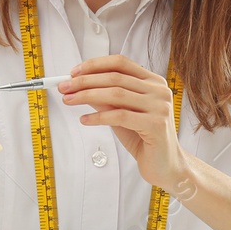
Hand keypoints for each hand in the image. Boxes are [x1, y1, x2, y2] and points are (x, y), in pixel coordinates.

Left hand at [61, 55, 189, 192]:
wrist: (165, 166)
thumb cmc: (144, 138)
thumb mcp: (120, 114)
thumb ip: (105, 99)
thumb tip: (79, 86)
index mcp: (153, 81)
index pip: (121, 63)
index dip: (95, 65)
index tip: (74, 72)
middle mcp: (159, 90)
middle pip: (115, 77)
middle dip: (85, 81)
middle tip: (64, 87)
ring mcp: (160, 106)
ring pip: (116, 94)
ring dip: (87, 96)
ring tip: (69, 100)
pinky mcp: (156, 124)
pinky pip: (120, 116)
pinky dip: (98, 117)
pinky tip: (85, 120)